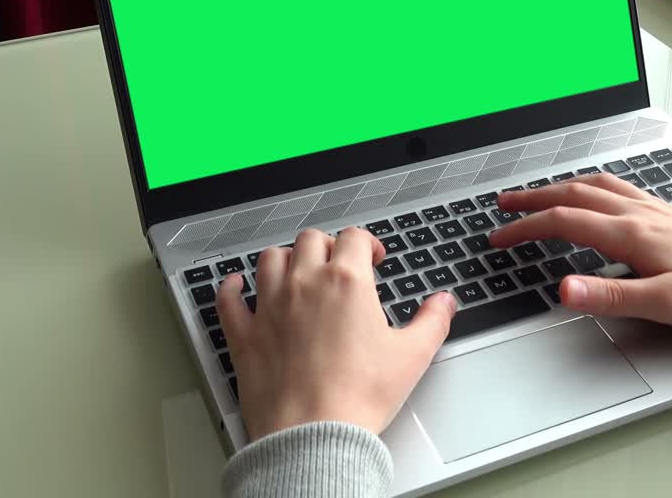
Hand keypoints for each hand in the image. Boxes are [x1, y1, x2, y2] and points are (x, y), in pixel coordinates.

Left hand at [216, 227, 456, 439]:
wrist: (313, 435)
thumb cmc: (358, 398)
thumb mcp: (412, 356)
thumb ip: (432, 321)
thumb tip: (443, 303)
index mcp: (347, 282)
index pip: (354, 237)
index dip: (367, 243)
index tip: (373, 258)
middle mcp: (305, 284)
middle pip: (310, 240)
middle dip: (328, 246)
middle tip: (338, 265)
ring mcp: (269, 306)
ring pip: (270, 259)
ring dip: (285, 259)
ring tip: (296, 271)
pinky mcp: (244, 334)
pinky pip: (228, 299)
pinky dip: (231, 289)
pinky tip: (237, 287)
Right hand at [491, 174, 671, 329]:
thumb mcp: (663, 304)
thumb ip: (609, 296)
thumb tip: (563, 289)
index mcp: (630, 233)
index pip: (563, 222)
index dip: (524, 228)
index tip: (498, 238)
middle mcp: (638, 213)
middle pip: (573, 195)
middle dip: (532, 198)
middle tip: (503, 204)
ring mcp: (653, 209)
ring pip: (594, 186)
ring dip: (559, 187)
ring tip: (538, 193)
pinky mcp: (667, 214)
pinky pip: (618, 188)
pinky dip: (590, 186)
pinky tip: (595, 193)